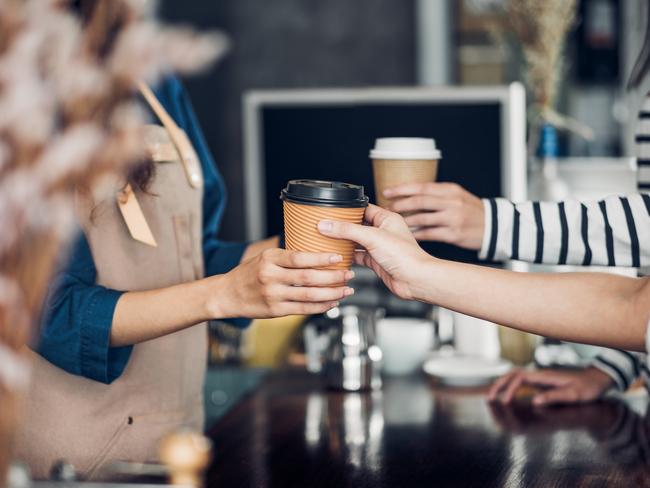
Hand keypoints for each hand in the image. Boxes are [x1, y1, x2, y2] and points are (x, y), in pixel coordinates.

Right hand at [213, 248, 353, 317]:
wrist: (227, 294)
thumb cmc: (249, 273)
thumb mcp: (264, 257)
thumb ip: (287, 256)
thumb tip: (317, 250)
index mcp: (269, 259)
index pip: (299, 258)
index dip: (321, 258)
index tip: (338, 257)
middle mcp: (270, 277)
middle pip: (308, 277)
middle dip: (333, 277)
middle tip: (349, 274)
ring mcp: (273, 295)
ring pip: (309, 295)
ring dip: (331, 293)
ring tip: (346, 290)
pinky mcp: (275, 311)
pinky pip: (303, 309)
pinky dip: (321, 306)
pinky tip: (332, 302)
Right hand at [317, 204, 430, 299]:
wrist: (415, 280)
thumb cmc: (405, 256)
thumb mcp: (372, 237)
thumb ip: (348, 230)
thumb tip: (327, 224)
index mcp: (387, 218)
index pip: (363, 208)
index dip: (348, 209)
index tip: (332, 210)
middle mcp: (383, 231)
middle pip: (358, 225)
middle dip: (343, 226)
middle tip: (326, 225)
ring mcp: (379, 247)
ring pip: (357, 241)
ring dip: (344, 241)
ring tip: (327, 239)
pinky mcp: (376, 261)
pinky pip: (358, 256)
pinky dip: (348, 256)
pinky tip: (338, 255)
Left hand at [383, 182, 483, 249]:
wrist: (494, 226)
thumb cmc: (472, 210)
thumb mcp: (457, 195)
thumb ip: (437, 194)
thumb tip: (409, 195)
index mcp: (450, 190)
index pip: (422, 187)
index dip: (402, 189)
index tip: (387, 191)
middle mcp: (452, 203)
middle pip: (420, 201)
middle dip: (400, 204)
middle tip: (387, 208)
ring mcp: (453, 219)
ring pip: (422, 218)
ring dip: (405, 221)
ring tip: (394, 223)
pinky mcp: (453, 234)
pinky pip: (429, 234)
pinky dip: (416, 234)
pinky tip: (407, 234)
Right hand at [487, 367, 613, 406]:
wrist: (597, 379)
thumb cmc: (587, 388)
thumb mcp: (574, 395)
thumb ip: (554, 397)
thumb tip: (534, 401)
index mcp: (544, 376)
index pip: (520, 378)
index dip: (510, 389)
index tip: (505, 402)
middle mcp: (539, 374)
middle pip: (512, 374)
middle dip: (498, 385)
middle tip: (488, 398)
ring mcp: (539, 377)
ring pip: (514, 376)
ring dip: (502, 384)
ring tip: (492, 396)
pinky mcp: (541, 382)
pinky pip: (520, 381)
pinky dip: (509, 386)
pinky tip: (506, 394)